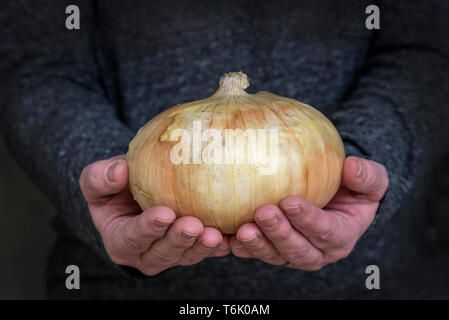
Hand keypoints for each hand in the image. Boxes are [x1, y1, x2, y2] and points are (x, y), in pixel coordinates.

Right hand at [79, 155, 230, 275]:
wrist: (134, 199)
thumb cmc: (115, 190)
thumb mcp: (97, 181)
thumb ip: (100, 178)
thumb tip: (119, 171)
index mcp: (120, 240)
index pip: (132, 237)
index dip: (148, 228)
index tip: (165, 213)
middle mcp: (146, 253)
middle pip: (163, 252)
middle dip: (179, 240)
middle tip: (194, 225)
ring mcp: (171, 254)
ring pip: (187, 256)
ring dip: (202, 247)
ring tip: (215, 234)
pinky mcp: (190, 250)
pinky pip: (206, 251)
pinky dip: (220, 246)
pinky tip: (232, 236)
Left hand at [230, 156, 388, 270]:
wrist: (331, 198)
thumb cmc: (350, 188)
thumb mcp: (368, 181)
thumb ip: (367, 177)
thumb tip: (352, 166)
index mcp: (340, 236)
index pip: (325, 232)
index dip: (308, 220)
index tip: (290, 202)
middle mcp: (316, 251)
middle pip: (297, 250)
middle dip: (280, 234)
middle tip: (263, 212)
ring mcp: (290, 252)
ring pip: (274, 255)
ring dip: (257, 244)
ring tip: (243, 229)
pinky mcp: (270, 248)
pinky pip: (254, 251)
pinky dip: (239, 247)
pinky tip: (224, 235)